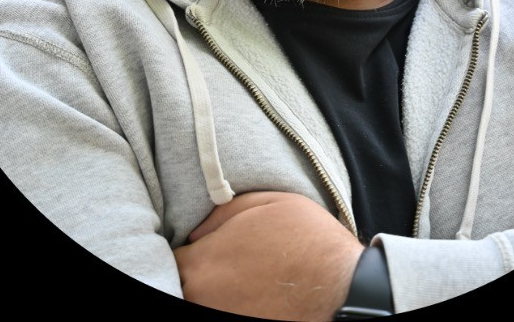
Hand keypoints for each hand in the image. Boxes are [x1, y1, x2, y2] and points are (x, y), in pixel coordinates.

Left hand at [174, 191, 364, 321]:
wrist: (342, 287)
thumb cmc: (307, 239)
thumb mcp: (266, 203)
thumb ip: (222, 213)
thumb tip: (196, 232)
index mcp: (204, 262)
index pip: (172, 260)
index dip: (187, 251)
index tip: (202, 248)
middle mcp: (204, 297)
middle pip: (182, 285)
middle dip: (196, 273)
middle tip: (222, 263)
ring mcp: (222, 319)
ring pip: (201, 301)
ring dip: (213, 291)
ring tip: (240, 279)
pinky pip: (224, 313)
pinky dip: (232, 305)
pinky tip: (252, 295)